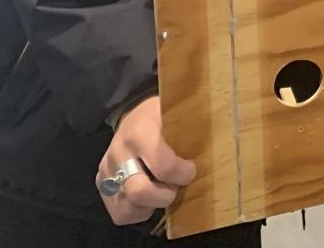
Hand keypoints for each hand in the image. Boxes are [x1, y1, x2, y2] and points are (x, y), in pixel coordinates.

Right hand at [96, 96, 194, 226]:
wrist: (132, 117)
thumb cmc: (161, 116)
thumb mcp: (177, 112)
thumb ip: (192, 126)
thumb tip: (222, 139)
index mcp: (140, 132)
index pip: (162, 164)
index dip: (182, 173)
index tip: (191, 170)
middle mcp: (119, 153)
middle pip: (139, 191)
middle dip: (164, 195)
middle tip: (176, 186)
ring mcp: (107, 170)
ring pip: (128, 206)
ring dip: (151, 204)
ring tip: (162, 190)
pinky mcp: (101, 184)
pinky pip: (120, 212)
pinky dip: (138, 211)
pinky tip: (149, 197)